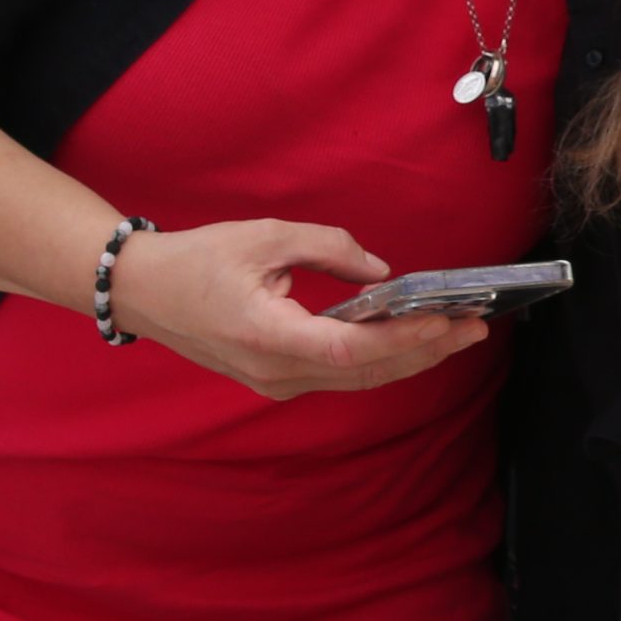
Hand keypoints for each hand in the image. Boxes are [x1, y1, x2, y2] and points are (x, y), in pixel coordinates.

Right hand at [106, 218, 488, 399]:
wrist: (144, 291)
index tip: (446, 319)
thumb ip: (329, 248)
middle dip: (426, 350)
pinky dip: (381, 361)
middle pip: (366, 373)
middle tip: (475, 327)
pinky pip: (341, 377)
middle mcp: (274, 372)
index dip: (403, 338)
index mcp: (266, 335)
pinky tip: (411, 341)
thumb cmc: (198, 260)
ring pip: (358, 380)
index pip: (351, 350)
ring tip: (456, 333)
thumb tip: (382, 272)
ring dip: (410, 358)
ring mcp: (275, 384)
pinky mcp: (277, 381)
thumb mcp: (265, 236)